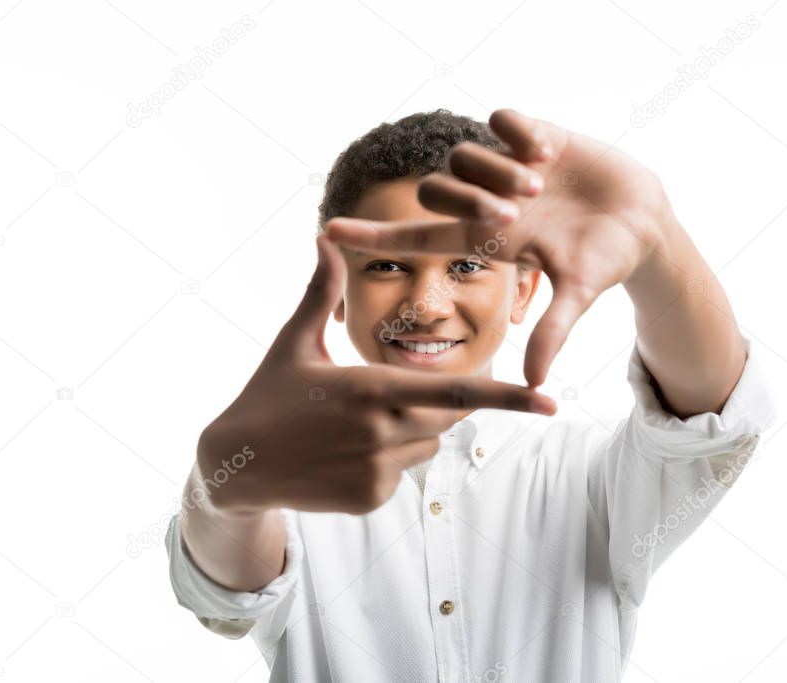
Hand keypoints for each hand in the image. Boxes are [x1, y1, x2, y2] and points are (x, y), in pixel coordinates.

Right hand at [197, 234, 556, 515]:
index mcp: (371, 388)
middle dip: (439, 399)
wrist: (236, 464)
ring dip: (408, 429)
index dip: (508, 396)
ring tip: (353, 424)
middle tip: (394, 389)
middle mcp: (381, 432)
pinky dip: (384, 460)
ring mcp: (376, 470)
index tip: (550, 402)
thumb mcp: (294, 341)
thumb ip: (322, 291)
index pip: (456, 390)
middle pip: (447, 414)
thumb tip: (325, 235)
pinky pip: (400, 473)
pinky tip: (342, 452)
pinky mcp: (370, 498)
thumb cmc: (268, 393)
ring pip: (426, 443)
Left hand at [323, 108, 673, 387]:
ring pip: (465, 154)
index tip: (329, 232)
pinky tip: (547, 152)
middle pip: (436, 188)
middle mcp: (487, 200)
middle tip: (515, 211)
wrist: (644, 220)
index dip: (373, 236)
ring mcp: (507, 166)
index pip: (415, 238)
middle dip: (468, 199)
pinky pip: (502, 119)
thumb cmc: (605, 261)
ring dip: (500, 170)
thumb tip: (536, 385)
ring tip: (541, 182)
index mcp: (486, 239)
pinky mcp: (533, 133)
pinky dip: (519, 134)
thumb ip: (553, 332)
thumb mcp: (578, 295)